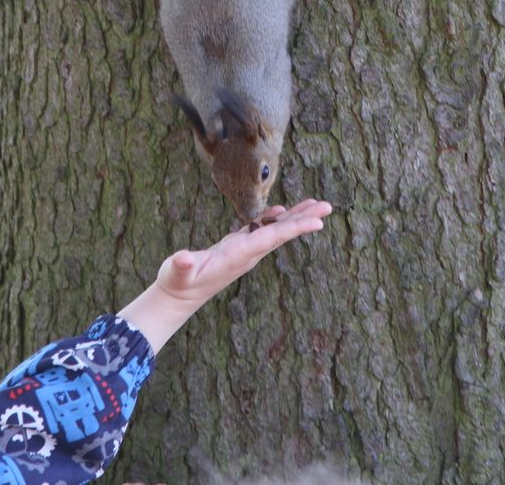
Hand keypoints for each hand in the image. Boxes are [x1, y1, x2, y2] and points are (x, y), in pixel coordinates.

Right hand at [157, 199, 331, 307]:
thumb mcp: (177, 273)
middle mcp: (247, 254)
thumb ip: (181, 266)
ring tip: (314, 205)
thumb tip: (184, 259)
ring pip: (275, 231)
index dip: (294, 228)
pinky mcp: (236, 249)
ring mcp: (243, 252)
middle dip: (304, 220)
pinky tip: (281, 212)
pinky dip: (274, 220)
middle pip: (281, 234)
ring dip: (295, 218)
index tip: (318, 223)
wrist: (177, 299)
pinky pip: (261, 231)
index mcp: (238, 255)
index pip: (271, 238)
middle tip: (328, 207)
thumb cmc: (176, 284)